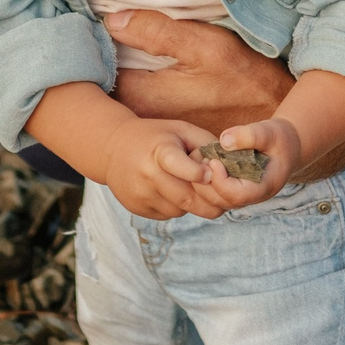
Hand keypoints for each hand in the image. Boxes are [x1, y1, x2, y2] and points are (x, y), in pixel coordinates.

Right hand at [104, 114, 230, 220]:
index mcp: (158, 150)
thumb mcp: (181, 130)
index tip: (210, 174)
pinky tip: (174, 191)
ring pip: (180, 210)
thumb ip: (207, 145)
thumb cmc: (156, 136)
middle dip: (210, 201)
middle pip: (186, 198)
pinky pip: (168, 215)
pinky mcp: (136, 208)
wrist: (112, 148)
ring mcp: (139, 194)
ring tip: (195, 188)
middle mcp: (146, 174)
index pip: (177, 165)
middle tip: (225, 198)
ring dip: (195, 204)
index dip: (196, 172)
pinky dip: (178, 207)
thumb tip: (231, 166)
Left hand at [106, 10, 294, 135]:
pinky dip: (134, 99)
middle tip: (102, 42)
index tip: (94, 30)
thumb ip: (157, 32)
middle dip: (100, 68)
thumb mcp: (206, 46)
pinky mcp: (167, 139)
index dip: (94, 48)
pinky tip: (146, 83)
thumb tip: (111, 20)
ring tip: (120, 59)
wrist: (274, 125)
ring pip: (120, 104)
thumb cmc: (245, 80)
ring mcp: (153, 134)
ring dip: (116, 84)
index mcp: (143, 97)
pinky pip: (137, 116)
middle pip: (104, 92)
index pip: (97, 71)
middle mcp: (141, 122)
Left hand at [198, 117, 301, 209]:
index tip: (213, 160)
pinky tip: (203, 162)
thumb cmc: (280, 138)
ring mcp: (242, 196)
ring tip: (200, 159)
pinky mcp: (234, 190)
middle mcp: (252, 197)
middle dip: (206, 183)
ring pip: (215, 201)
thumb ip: (250, 135)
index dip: (220, 180)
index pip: (237, 195)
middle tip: (200, 159)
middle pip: (221, 202)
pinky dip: (205, 181)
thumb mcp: (270, 131)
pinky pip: (214, 194)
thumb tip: (224, 140)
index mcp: (264, 187)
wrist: (288, 146)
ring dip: (202, 183)